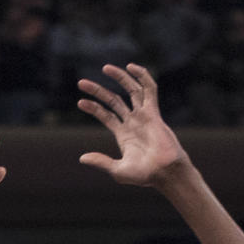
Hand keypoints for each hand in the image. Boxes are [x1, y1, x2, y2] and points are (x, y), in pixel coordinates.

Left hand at [77, 63, 187, 186]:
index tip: (80, 102)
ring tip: (105, 68)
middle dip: (98, 91)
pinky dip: (142, 77)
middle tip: (81, 83)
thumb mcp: (117, 170)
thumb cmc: (144, 175)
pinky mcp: (154, 112)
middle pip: (114, 100)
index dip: (93, 107)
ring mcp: (144, 115)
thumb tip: (82, 158)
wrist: (163, 173)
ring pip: (131, 90)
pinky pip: (149, 90)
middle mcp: (133, 122)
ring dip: (119, 77)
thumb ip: (101, 161)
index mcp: (123, 134)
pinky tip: (131, 68)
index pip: (105, 115)